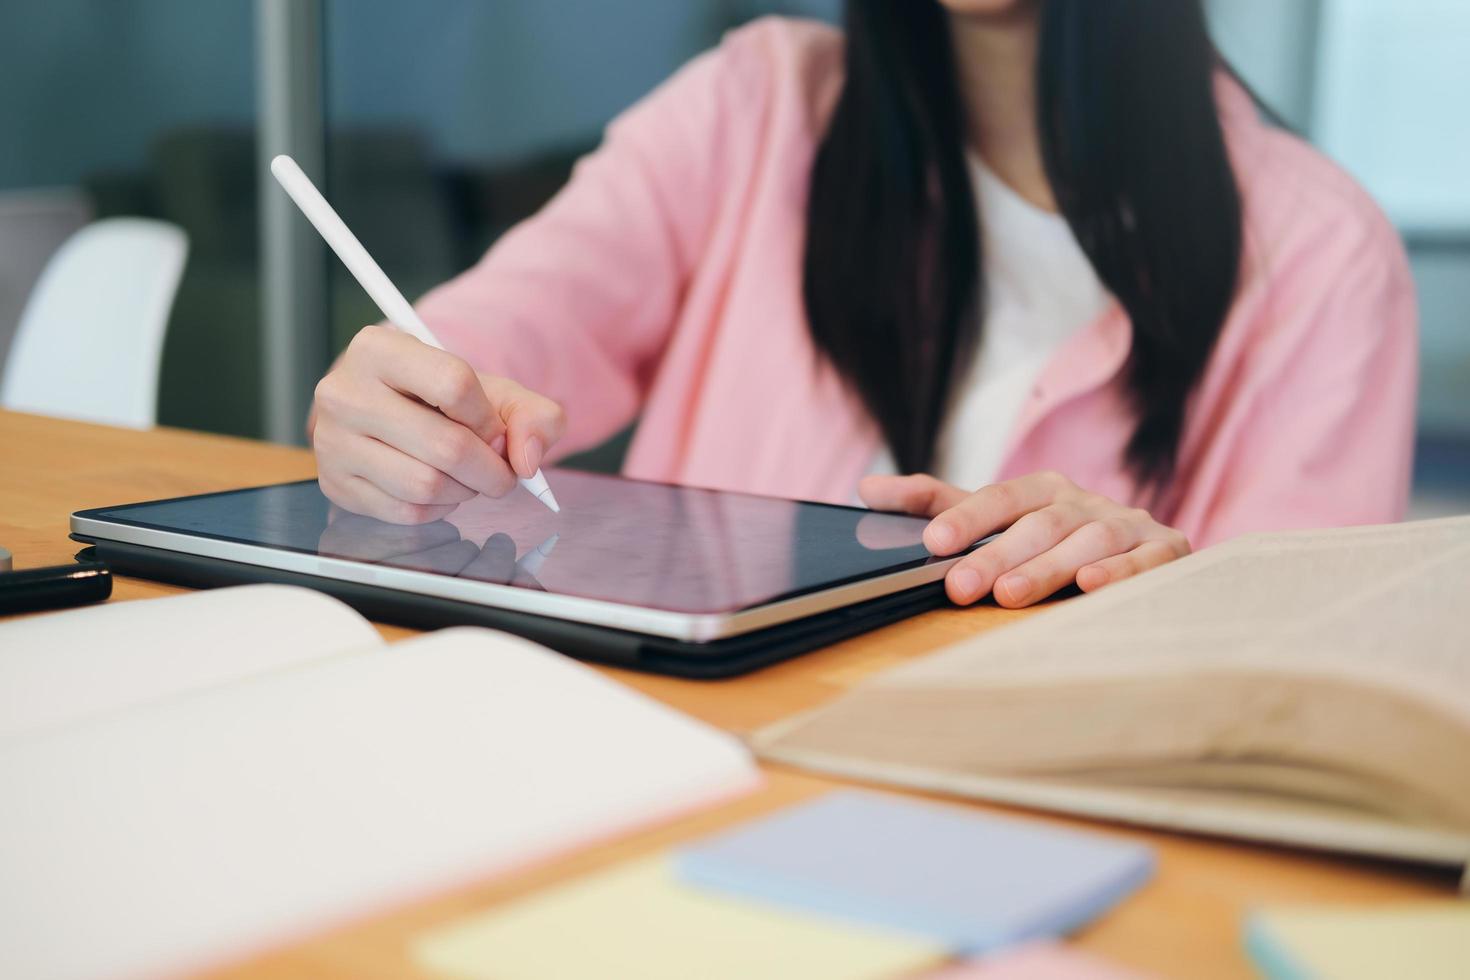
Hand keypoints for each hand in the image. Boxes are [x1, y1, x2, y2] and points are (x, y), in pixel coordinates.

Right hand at [312, 324, 565, 523]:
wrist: (388, 415)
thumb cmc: (441, 400)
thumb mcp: (493, 390)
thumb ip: (533, 415)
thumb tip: (527, 460)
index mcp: (379, 349)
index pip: (455, 384)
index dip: (490, 419)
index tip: (495, 430)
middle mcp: (345, 392)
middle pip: (446, 446)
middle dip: (491, 469)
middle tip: (500, 472)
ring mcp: (333, 442)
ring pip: (426, 485)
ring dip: (465, 491)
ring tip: (467, 477)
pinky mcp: (335, 484)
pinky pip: (406, 512)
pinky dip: (438, 509)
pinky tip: (439, 489)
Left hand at [859, 470, 1189, 606]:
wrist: (1146, 552)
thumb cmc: (1054, 542)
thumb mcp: (996, 521)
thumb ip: (937, 504)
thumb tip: (868, 487)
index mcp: (1043, 489)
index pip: (1000, 497)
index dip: (967, 518)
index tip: (933, 542)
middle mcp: (1085, 501)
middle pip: (1038, 524)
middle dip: (997, 555)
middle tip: (960, 586)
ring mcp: (1128, 524)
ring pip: (1087, 541)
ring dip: (1048, 568)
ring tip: (1010, 595)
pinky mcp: (1166, 552)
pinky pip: (1144, 561)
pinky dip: (1119, 573)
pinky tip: (1091, 587)